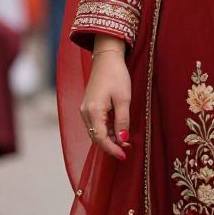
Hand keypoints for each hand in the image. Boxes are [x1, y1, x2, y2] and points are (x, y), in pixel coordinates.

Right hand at [79, 38, 130, 161]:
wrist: (107, 58)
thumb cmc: (116, 76)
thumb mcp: (124, 99)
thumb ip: (122, 121)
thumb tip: (122, 140)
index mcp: (93, 111)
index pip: (101, 138)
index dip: (112, 149)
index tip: (124, 156)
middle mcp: (85, 112)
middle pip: (96, 137)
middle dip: (111, 145)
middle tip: (128, 148)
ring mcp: (85, 109)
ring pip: (96, 131)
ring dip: (109, 138)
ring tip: (126, 140)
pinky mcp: (88, 106)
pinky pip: (96, 124)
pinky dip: (106, 130)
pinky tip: (118, 129)